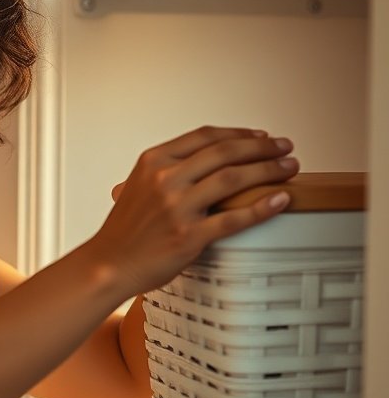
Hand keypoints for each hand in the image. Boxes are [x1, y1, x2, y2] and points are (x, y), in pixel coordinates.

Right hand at [87, 126, 298, 297]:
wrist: (108, 263)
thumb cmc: (125, 229)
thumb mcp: (138, 185)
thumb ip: (167, 170)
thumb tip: (202, 163)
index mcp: (153, 161)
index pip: (205, 136)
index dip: (238, 133)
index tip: (260, 136)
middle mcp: (165, 179)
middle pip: (225, 152)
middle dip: (262, 147)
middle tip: (285, 147)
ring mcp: (177, 207)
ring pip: (234, 178)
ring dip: (268, 170)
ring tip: (290, 167)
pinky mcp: (189, 236)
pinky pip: (234, 218)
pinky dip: (262, 207)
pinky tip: (281, 200)